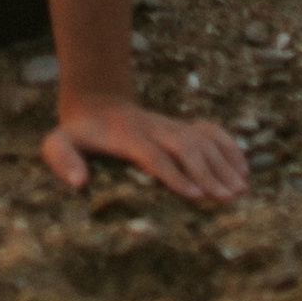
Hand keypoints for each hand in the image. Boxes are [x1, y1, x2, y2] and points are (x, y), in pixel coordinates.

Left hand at [41, 92, 248, 203]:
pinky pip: (209, 130)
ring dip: (222, 162)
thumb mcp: (58, 142)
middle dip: (207, 170)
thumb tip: (79, 183)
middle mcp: (152, 127)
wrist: (95, 102)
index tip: (194, 196)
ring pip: (201, 137)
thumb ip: (62, 159)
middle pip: (184, 144)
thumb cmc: (78, 133)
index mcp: (125, 135)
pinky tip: (243, 166)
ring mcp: (168, 125)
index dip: (173, 174)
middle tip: (227, 198)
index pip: (153, 154)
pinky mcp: (179, 126)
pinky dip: (228, 145)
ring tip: (241, 189)